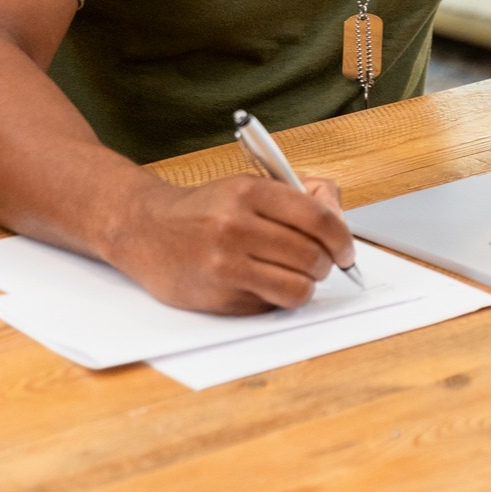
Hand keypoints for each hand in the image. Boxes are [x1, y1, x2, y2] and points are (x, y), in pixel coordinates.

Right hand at [105, 174, 353, 314]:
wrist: (145, 230)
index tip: (345, 249)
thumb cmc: (204, 210)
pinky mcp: (219, 295)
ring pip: (298, 288)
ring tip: (294, 277)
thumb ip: (299, 195)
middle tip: (319, 264)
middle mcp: (235, 225)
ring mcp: (225, 263)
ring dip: (305, 286)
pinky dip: (277, 298)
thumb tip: (340, 220)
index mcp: (248, 191)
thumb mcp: (248, 186)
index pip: (317, 218)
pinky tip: (262, 284)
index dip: (342, 238)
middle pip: (312, 256)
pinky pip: (272, 305)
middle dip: (325, 265)